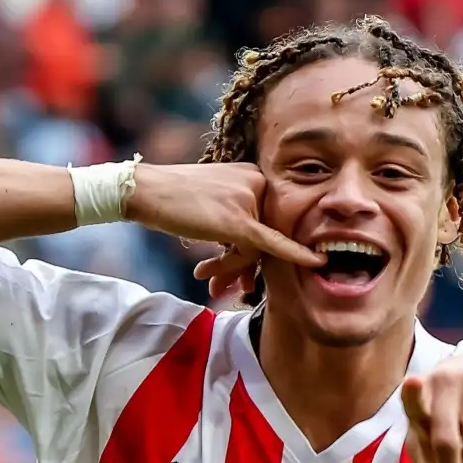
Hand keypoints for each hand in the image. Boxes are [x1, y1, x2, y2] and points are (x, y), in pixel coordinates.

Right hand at [124, 163, 324, 297]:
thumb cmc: (173, 200)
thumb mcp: (213, 204)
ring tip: (208, 277)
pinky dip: (294, 255)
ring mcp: (250, 199)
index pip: (267, 219)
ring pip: (256, 248)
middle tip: (225, 286)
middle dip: (243, 265)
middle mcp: (258, 182)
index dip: (254, 249)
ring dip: (231, 268)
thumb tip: (250, 255)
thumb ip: (237, 222)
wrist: (146, 191)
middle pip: (264, 235)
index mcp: (254, 175)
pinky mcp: (240, 220)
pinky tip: (316, 262)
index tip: (241, 273)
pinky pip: (270, 244)